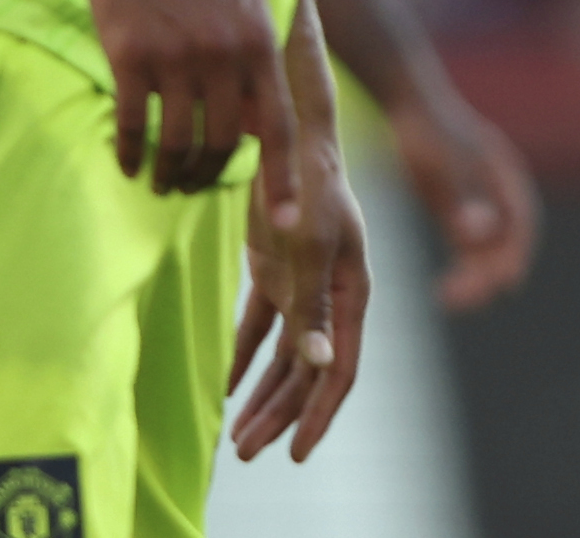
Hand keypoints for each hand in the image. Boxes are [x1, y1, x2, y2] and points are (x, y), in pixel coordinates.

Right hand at [86, 0, 291, 193]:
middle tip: (191, 186)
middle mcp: (223, 53)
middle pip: (224, 143)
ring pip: (178, 140)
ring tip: (160, 180)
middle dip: (208, 176)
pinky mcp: (130, 53)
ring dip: (169, 171)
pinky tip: (126, 162)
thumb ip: (256, 51)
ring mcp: (176, 55)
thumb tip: (259, 114)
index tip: (287, 222)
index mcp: (258, 40)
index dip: (282, 179)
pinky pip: (134, 123)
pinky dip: (130, 152)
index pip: (278, 126)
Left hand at [226, 126, 370, 461]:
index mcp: (354, 290)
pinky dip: (244, 357)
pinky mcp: (276, 269)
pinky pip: (260, 327)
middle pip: (309, 370)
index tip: (296, 453)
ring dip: (262, 395)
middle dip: (281, 415)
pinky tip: (226, 387)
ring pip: (285, 355)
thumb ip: (314, 301)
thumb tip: (318, 362)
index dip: (319, 413)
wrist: (291, 127)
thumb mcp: (310, 239)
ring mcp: (304, 282)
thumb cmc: (308, 177)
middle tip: (248, 453)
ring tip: (236, 437)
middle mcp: (333, 293)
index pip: (341, 367)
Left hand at [390, 91, 539, 310]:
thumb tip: (476, 236)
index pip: (521, 226)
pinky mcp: (457, 205)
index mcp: (505, 177)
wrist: (404, 101)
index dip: (514, 255)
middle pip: (505, 242)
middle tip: (461, 298)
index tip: (502, 284)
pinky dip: (463, 266)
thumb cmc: (427, 129)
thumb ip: (463, 198)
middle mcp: (499, 191)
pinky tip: (444, 286)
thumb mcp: (444, 164)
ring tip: (449, 297)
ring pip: (486, 248)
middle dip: (489, 273)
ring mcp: (479, 199)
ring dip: (475, 275)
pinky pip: (467, 245)